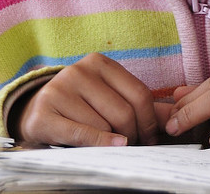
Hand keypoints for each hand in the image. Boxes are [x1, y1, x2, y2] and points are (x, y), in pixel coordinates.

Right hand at [13, 53, 159, 146]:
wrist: (35, 111)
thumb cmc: (81, 106)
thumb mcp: (109, 97)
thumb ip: (140, 106)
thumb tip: (174, 119)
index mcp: (99, 63)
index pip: (139, 93)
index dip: (150, 121)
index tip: (150, 138)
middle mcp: (78, 71)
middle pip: (124, 112)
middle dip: (133, 134)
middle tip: (132, 146)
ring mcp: (59, 90)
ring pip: (104, 126)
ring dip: (111, 142)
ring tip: (108, 144)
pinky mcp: (44, 114)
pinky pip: (81, 134)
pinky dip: (100, 143)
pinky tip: (113, 146)